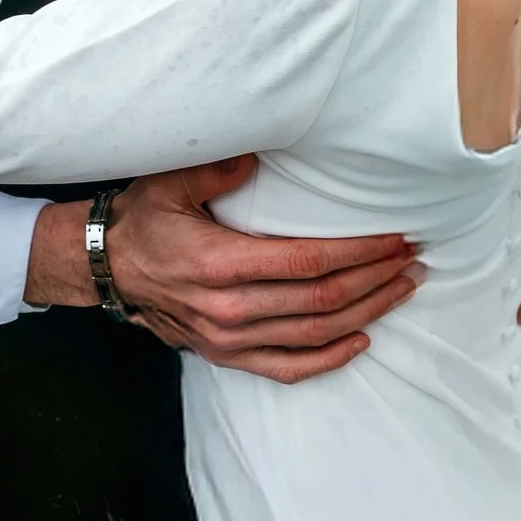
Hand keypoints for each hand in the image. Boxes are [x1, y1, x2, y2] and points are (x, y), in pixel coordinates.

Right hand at [24, 161, 417, 382]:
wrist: (107, 268)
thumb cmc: (145, 219)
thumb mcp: (173, 181)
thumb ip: (220, 168)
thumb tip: (263, 152)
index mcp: (219, 263)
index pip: (307, 262)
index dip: (358, 252)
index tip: (394, 237)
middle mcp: (228, 308)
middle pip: (321, 301)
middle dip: (375, 278)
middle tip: (413, 259)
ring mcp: (228, 338)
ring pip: (313, 335)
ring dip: (366, 312)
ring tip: (402, 288)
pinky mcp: (226, 355)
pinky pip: (287, 368)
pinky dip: (329, 358)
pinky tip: (362, 338)